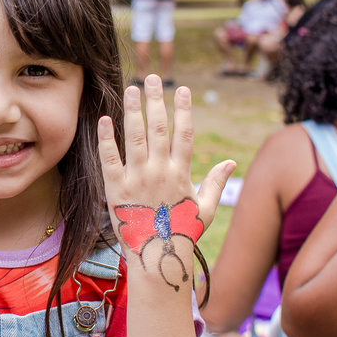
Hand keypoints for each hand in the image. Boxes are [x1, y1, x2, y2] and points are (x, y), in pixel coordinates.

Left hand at [99, 76, 235, 291]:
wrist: (156, 258)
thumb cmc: (182, 232)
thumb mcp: (204, 208)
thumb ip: (216, 182)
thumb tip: (231, 161)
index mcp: (181, 174)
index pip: (184, 133)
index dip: (183, 109)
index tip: (181, 88)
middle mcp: (159, 172)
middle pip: (158, 128)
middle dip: (156, 100)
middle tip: (152, 77)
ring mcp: (136, 179)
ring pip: (134, 137)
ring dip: (132, 111)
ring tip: (131, 88)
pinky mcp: (115, 188)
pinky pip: (109, 158)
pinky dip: (106, 138)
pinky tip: (105, 119)